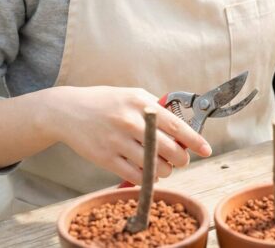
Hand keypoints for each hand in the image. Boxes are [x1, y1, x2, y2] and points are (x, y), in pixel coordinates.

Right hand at [43, 86, 211, 184]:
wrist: (68, 111)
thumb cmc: (105, 103)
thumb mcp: (132, 96)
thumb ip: (156, 109)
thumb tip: (181, 129)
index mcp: (141, 103)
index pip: (176, 125)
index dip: (195, 141)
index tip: (206, 150)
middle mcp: (130, 122)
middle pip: (169, 150)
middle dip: (181, 159)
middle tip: (180, 159)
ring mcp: (117, 141)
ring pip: (154, 166)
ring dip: (165, 170)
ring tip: (162, 165)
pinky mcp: (106, 158)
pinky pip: (136, 176)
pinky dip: (147, 178)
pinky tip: (147, 172)